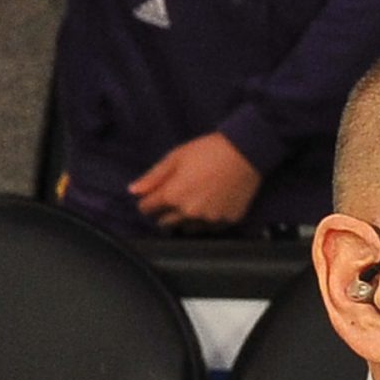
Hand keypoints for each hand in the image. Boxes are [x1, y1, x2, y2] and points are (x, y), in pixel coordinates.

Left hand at [127, 131, 262, 230]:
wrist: (245, 153)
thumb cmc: (208, 151)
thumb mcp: (175, 158)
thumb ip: (153, 177)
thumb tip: (134, 191)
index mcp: (172, 195)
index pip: (147, 208)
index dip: (146, 201)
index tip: (151, 196)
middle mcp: (189, 212)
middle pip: (166, 222)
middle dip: (164, 212)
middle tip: (174, 198)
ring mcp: (209, 219)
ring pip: (188, 228)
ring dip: (185, 219)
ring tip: (193, 202)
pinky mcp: (227, 221)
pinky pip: (210, 228)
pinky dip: (206, 220)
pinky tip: (210, 205)